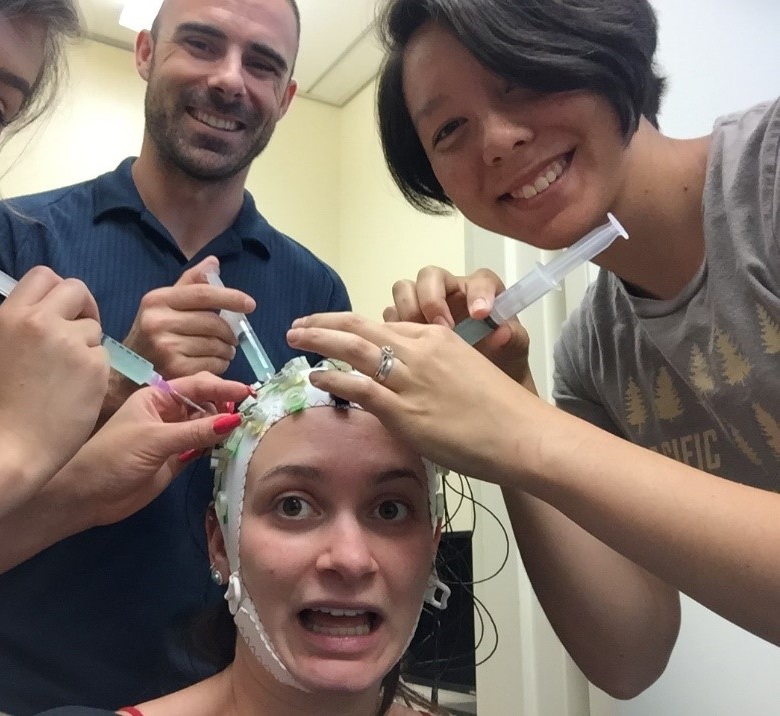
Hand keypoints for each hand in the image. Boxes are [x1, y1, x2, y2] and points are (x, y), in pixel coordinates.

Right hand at [0, 266, 109, 481]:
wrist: (6, 449)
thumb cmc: (0, 409)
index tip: (62, 312)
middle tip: (77, 336)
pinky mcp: (94, 366)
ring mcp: (70, 342)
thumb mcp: (2, 350)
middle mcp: (40, 321)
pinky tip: (75, 395)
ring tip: (65, 379)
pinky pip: (103, 357)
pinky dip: (95, 373)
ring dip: (87, 347)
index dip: (58, 291)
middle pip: (76, 288)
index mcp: (10, 316)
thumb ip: (29, 327)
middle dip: (82, 308)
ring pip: (94, 328)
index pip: (43, 274)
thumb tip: (59, 313)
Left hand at [56, 372, 251, 528]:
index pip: (196, 385)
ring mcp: (172, 437)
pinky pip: (202, 448)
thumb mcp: (155, 439)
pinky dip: (218, 447)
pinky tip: (235, 447)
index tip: (249, 394)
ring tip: (251, 430)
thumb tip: (235, 420)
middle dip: (227, 406)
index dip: (222, 388)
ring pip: (206, 426)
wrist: (87, 496)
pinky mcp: (175, 461)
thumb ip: (195, 431)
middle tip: (255, 414)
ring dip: (225, 427)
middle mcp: (166, 412)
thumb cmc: (112, 457)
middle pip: (205, 403)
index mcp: (156, 396)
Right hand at [124, 256, 255, 378]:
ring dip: (227, 350)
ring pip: (215, 345)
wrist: (128, 373)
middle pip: (213, 323)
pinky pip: (213, 365)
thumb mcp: (163, 304)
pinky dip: (221, 364)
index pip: (203, 294)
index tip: (250, 304)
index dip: (230, 297)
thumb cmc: (151, 334)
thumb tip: (214, 262)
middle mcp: (159, 322)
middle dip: (231, 331)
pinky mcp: (175, 371)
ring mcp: (166, 348)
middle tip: (233, 337)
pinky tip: (214, 363)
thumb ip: (190, 283)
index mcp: (157, 300)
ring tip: (223, 351)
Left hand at [286, 313, 556, 486]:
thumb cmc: (500, 410)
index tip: (331, 328)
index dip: (350, 325)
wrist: (521, 433)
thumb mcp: (463, 372)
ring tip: (294, 339)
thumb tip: (400, 380)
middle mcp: (418, 349)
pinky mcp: (403, 410)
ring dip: (318, 341)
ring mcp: (409, 379)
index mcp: (435, 336)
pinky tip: (315, 377)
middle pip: (359, 326)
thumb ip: (430, 369)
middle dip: (323, 323)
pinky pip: (357, 387)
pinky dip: (332, 379)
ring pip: (352, 349)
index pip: (382, 324)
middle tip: (298, 326)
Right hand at [385, 266, 532, 389]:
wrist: (483, 390)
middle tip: (441, 327)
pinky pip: (390, 318)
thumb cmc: (500, 362)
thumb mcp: (513, 352)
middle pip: (429, 276)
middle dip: (431, 298)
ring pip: (404, 291)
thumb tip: (501, 332)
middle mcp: (450, 293)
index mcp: (480, 291)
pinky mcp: (405, 325)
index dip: (478, 293)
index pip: (478, 280)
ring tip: (420, 339)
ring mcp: (423, 307)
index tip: (480, 315)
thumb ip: (512, 339)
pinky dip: (394, 330)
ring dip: (408, 311)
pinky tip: (406, 349)